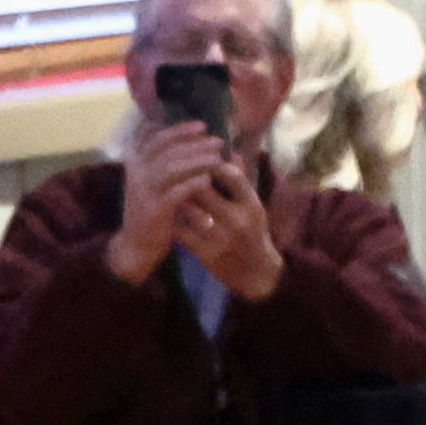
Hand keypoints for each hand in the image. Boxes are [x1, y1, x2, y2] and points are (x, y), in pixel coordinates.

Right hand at [106, 118, 233, 286]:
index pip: (158, 138)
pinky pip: (175, 192)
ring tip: (218, 158)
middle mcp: (137, 174)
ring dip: (197, 160)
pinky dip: (193, 183)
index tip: (202, 125)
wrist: (136, 245)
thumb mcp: (153, 183)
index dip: (180, 130)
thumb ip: (167, 163)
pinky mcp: (153, 210)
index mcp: (136, 163)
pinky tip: (208, 179)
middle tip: (218, 141)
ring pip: (171, 168)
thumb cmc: (152, 210)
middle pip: (168, 151)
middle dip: (196, 144)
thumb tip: (194, 140)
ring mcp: (143, 192)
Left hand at [171, 147, 287, 301]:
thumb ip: (241, 181)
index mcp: (252, 205)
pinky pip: (181, 230)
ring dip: (178, 197)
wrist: (255, 272)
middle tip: (177, 171)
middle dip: (189, 177)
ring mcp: (220, 238)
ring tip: (170, 189)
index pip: (232, 175)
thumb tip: (230, 151)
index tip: (201, 157)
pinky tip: (170, 213)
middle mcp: (237, 220)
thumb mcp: (253, 206)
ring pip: (189, 209)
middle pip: (204, 189)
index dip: (213, 162)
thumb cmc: (253, 232)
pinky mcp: (205, 254)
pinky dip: (174, 219)